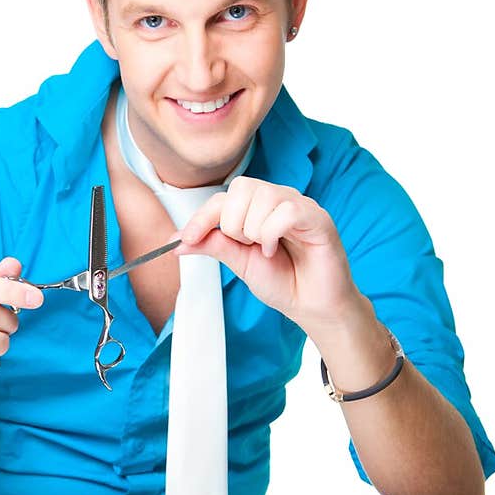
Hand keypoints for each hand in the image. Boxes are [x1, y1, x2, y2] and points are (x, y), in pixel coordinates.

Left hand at [175, 176, 358, 333]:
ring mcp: (299, 205)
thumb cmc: (282, 282)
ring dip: (254, 230)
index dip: (202, 216)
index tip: (188, 239)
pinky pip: (286, 211)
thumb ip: (213, 245)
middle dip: (233, 224)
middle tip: (247, 246)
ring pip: (263, 196)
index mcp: (258, 208)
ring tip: (265, 250)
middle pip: (241, 188)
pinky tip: (277, 250)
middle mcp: (278, 200)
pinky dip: (273, 234)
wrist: (311, 306)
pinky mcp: (318, 218)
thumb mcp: (239, 263)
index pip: (223, 197)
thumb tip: (176, 241)